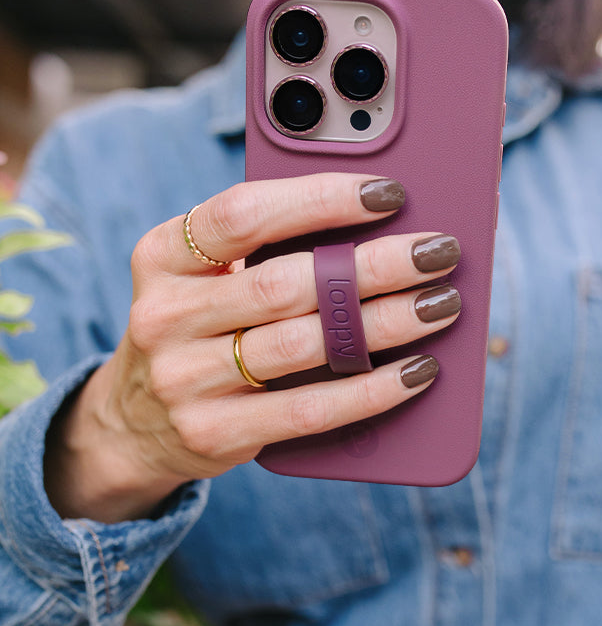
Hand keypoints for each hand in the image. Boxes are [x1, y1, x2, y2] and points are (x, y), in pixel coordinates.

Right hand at [44, 174, 460, 521]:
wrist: (137, 421)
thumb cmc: (202, 323)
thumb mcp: (207, 273)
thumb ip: (267, 246)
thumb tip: (380, 224)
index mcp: (164, 254)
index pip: (244, 214)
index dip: (321, 199)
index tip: (389, 193)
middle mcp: (166, 314)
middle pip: (286, 282)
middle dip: (375, 265)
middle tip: (438, 251)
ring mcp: (184, 378)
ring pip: (304, 345)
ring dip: (386, 323)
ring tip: (441, 304)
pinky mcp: (213, 432)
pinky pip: (309, 409)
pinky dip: (373, 389)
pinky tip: (418, 370)